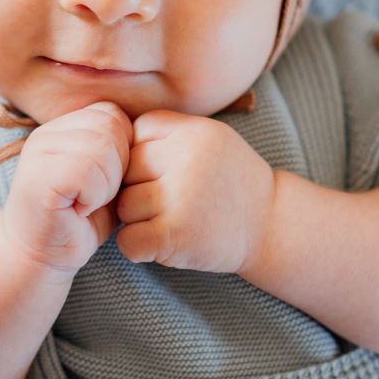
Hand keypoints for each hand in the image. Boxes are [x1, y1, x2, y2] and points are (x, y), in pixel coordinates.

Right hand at [1, 101, 133, 276]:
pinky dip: (94, 196)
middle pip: (110, 127)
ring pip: (100, 147)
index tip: (107, 180)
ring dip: (107, 184)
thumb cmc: (78, 220)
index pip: (111, 114)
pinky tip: (80, 211)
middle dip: (119, 166)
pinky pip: (86, 171)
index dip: (123, 148)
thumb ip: (116, 149)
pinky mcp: (39, 177)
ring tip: (89, 203)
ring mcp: (38, 153)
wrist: (41, 258)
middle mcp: (46, 134)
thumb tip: (147, 133)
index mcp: (61, 128)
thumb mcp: (104, 178)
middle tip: (99, 196)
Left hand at [114, 111, 275, 275]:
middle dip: (138, 187)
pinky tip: (163, 243)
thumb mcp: (209, 139)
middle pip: (126, 169)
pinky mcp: (176, 234)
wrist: (272, 226)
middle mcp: (186, 159)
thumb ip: (168, 133)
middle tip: (169, 201)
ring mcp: (180, 197)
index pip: (136, 132)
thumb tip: (107, 141)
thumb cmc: (231, 182)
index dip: (144, 154)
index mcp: (193, 131)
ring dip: (138, 219)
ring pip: (123, 205)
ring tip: (171, 220)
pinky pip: (127, 239)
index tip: (166, 171)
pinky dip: (138, 247)